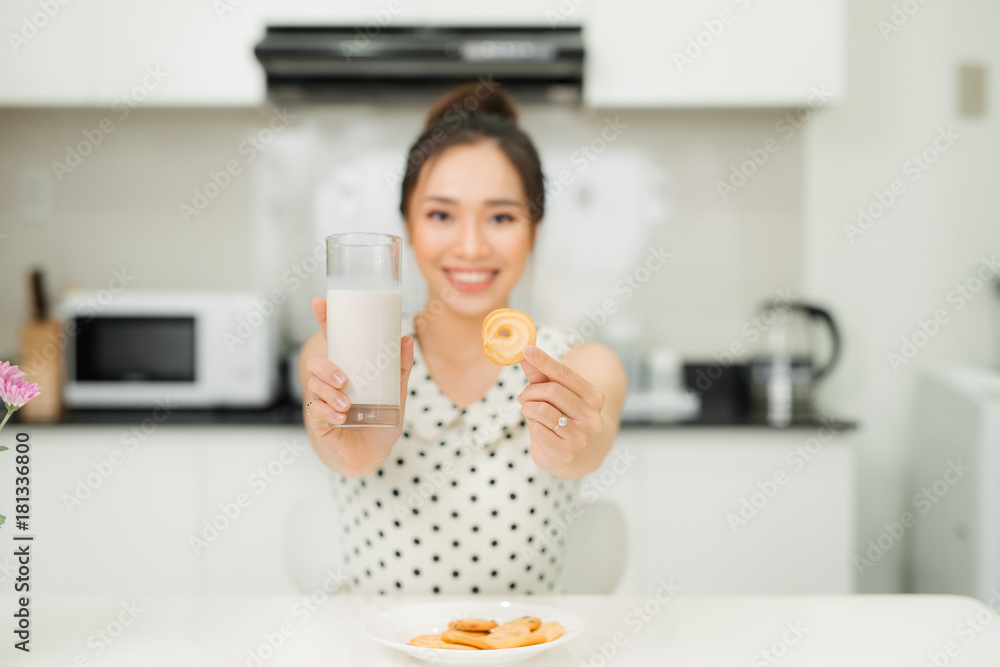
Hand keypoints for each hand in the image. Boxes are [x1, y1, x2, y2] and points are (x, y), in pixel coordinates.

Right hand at [301, 296, 414, 475]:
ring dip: (329, 394)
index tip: (320, 302)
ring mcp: (323, 402)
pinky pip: (315, 412)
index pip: (333, 341)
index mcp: (348, 370)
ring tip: (346, 405)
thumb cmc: (380, 421)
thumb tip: (406, 338)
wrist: (371, 456)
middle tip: (343, 379)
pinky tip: (340, 418)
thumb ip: (400, 369)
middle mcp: (331, 383)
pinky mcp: (319, 422)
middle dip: (326, 367)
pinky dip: (328, 413)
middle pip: (316, 363)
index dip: (324, 320)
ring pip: (315, 387)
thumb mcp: (395, 394)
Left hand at [517, 344, 605, 475]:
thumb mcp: (551, 393)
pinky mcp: (566, 452)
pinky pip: (538, 430)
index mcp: (594, 397)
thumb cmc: (559, 416)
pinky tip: (537, 429)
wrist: (567, 454)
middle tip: (523, 396)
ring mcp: (581, 436)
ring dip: (528, 409)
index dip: (543, 360)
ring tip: (530, 413)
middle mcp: (592, 416)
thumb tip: (524, 353)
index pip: (565, 373)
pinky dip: (531, 426)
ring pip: (542, 410)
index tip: (526, 349)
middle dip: (531, 391)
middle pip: (552, 391)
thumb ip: (539, 374)